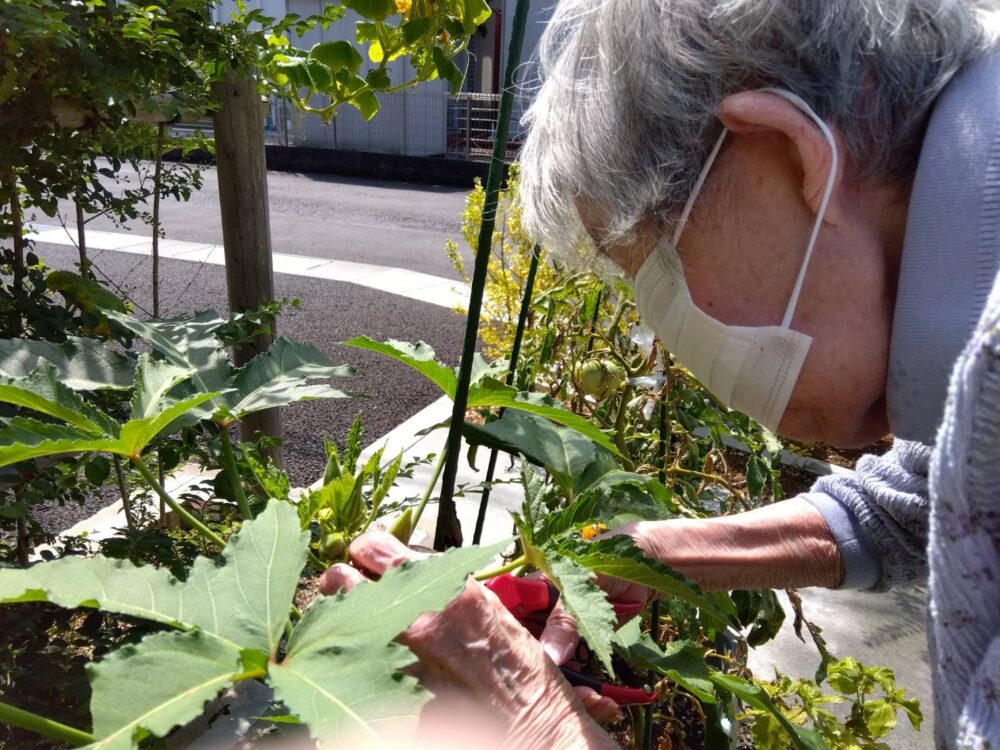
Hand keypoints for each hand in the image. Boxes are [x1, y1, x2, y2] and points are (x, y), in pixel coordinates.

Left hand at [319, 531, 619, 748]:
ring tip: (362, 634)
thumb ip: (448, 587)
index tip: (368, 559)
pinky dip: (360, 669)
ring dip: (346, 625)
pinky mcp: (390, 697)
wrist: (532, 730)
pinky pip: (356, 672)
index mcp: (446, 589)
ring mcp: (398, 661)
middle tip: (354, 593)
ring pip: (339, 625)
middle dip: (343, 584)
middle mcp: (417, 620)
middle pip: (340, 580)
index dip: (366, 551)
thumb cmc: (520, 673)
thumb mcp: (490, 610)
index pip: (373, 547)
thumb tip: (415, 572)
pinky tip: (376, 674)